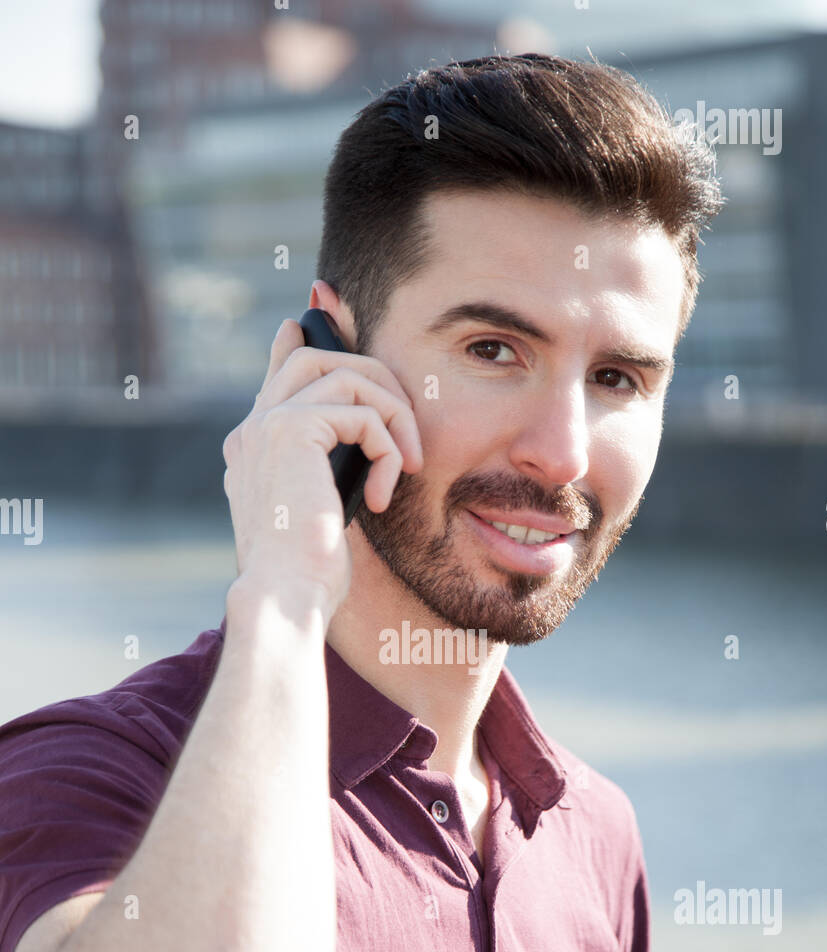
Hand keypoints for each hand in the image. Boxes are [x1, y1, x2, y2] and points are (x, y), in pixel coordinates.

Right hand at [222, 317, 423, 618]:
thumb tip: (365, 442)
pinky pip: (360, 411)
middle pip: (314, 357)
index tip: (311, 316)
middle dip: (373, 375)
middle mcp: (252, 430)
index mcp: (253, 448)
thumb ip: (330, 469)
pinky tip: (387, 489)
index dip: (299, 340)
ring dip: (392, 413)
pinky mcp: (291, 430)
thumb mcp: (324, 512)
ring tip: (409, 463)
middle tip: (406, 421)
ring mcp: (266, 425)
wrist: (286, 594)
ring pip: (345, 375)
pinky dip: (387, 445)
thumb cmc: (309, 574)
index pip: (277, 375)